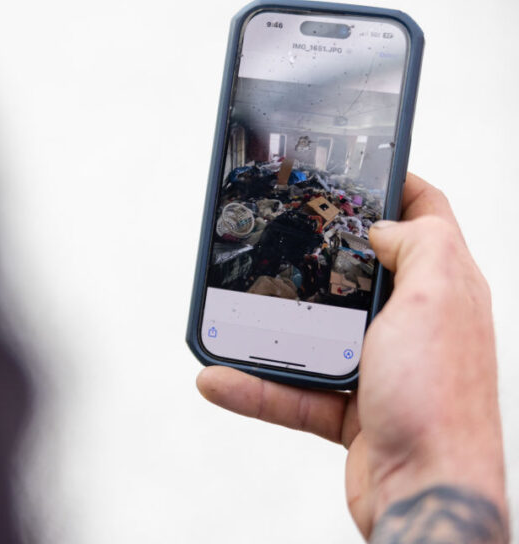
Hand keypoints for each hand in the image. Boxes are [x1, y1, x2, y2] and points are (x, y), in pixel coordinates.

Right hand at [196, 174, 507, 539]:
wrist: (426, 492)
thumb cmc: (442, 400)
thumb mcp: (436, 300)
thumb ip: (420, 246)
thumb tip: (384, 226)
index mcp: (442, 288)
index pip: (426, 218)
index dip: (396, 185)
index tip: (355, 168)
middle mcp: (412, 323)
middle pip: (359, 271)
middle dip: (318, 252)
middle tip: (280, 230)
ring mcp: (379, 366)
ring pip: (314, 332)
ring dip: (268, 327)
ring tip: (229, 312)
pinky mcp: (349, 408)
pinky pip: (292, 389)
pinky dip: (254, 386)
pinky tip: (218, 378)